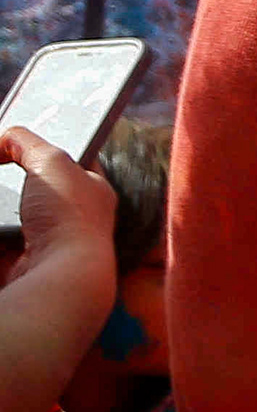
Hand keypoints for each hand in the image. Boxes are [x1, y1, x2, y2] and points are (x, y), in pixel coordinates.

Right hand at [0, 125, 118, 305]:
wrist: (60, 273)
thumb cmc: (70, 217)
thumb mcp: (51, 160)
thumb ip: (27, 141)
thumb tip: (6, 138)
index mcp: (93, 188)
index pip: (71, 160)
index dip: (46, 148)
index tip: (19, 142)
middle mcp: (75, 215)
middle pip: (35, 187)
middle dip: (13, 178)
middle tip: (0, 165)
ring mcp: (47, 239)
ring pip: (14, 212)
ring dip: (4, 204)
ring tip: (2, 201)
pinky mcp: (21, 258)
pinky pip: (3, 235)